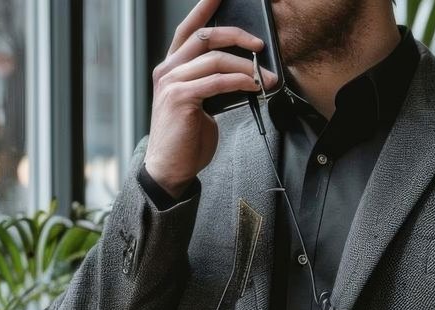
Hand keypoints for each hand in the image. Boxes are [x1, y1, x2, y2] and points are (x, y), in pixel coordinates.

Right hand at [143, 0, 277, 198]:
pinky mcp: (181, 98)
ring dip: (247, 66)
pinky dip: (241, 81)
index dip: (203, 8)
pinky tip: (254, 86)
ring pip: (216, 59)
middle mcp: (168, 70)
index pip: (187, 29)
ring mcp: (172, 83)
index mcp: (171, 68)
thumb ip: (212, 83)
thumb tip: (243, 72)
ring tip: (265, 76)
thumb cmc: (186, 139)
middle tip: (259, 43)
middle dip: (237, 34)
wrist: (170, 168)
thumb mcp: (200, 104)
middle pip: (205, 36)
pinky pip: (218, 81)